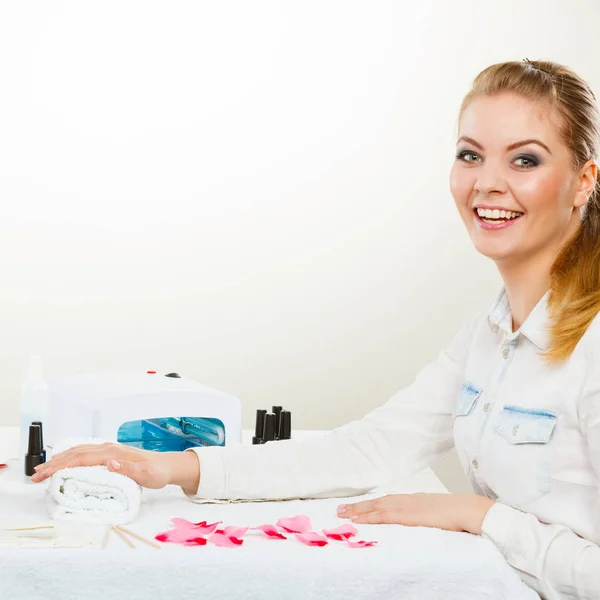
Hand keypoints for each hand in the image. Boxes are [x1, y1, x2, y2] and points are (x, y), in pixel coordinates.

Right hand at [30, 442, 199, 494]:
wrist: (167, 466)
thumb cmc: (157, 471)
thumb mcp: (145, 474)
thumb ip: (128, 469)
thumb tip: (110, 464)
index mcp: (112, 453)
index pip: (80, 458)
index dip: (59, 466)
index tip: (44, 475)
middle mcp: (108, 449)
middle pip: (74, 454)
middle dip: (53, 464)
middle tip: (35, 476)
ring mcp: (109, 450)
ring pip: (78, 452)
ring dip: (59, 460)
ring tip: (43, 470)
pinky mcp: (110, 455)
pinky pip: (85, 453)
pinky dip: (71, 457)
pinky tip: (64, 462)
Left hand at [336, 493, 494, 534]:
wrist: (466, 509)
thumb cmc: (457, 512)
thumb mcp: (437, 511)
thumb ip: (426, 513)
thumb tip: (421, 517)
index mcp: (413, 499)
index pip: (386, 500)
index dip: (370, 504)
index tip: (357, 506)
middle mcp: (406, 499)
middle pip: (376, 502)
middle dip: (358, 506)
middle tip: (339, 509)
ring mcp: (405, 506)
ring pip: (375, 507)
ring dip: (358, 510)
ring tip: (342, 514)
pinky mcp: (407, 515)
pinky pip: (383, 516)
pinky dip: (369, 517)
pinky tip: (358, 520)